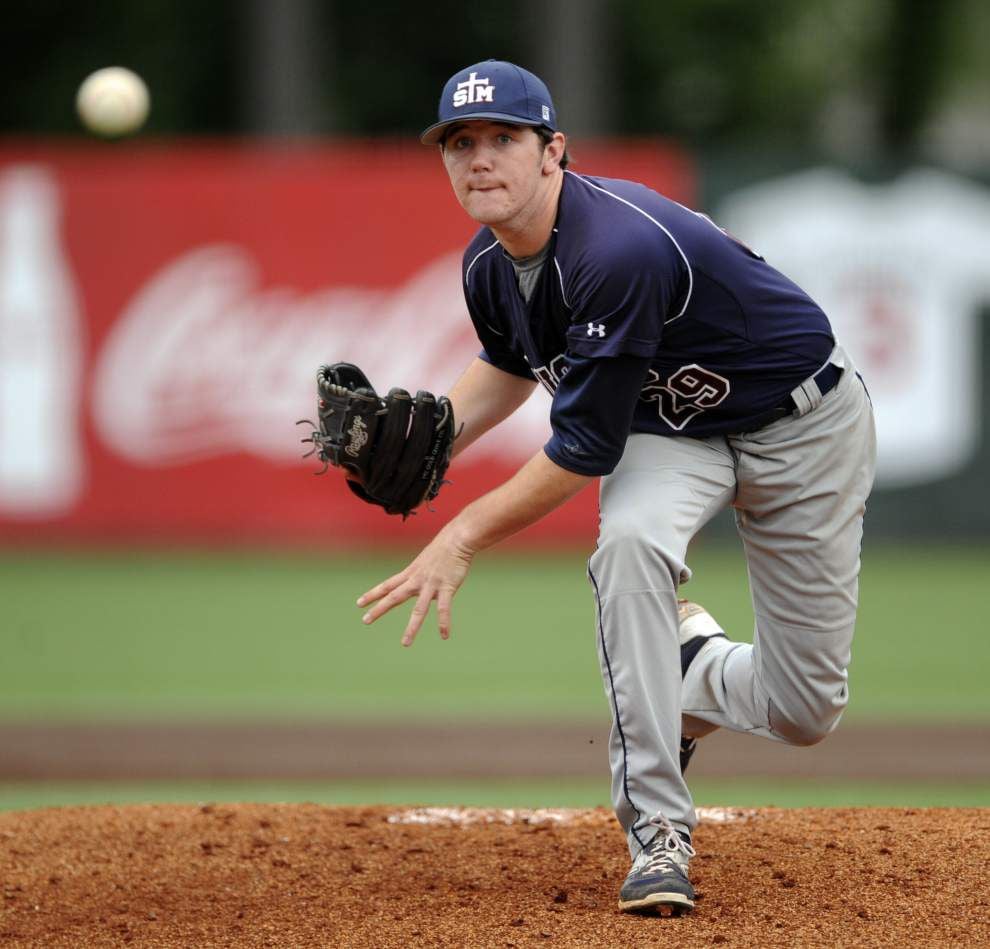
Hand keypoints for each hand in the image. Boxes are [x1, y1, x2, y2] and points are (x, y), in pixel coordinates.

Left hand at [357, 528, 474, 646]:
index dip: (372, 594)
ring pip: (418, 610)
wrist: (457, 540)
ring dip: (412, 628)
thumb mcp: (425, 561)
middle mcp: (417, 580)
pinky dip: (444, 623)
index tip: (359, 603)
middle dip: (379, 609)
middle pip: (394, 597)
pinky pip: (444, 608)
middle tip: (365, 621)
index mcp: (410, 573)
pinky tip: (444, 635)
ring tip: (405, 644)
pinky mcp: (446, 588)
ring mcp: (431, 585)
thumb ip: (419, 574)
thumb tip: (417, 583)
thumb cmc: (443, 549)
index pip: (387, 585)